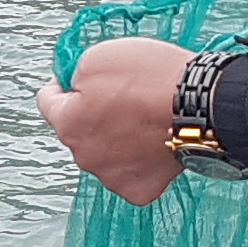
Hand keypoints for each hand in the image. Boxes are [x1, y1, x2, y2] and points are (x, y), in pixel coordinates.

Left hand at [34, 36, 187, 205]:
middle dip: (93, 113)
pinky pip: (131, 172)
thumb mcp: (98, 56)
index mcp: (68, 124)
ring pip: (105, 153)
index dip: (60, 83)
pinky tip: (154, 142)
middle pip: (79, 131)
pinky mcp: (139, 190)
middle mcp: (84, 156)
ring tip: (144, 119)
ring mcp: (112, 176)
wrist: (201, 107)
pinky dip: (139, 159)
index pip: (47, 102)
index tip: (71, 77)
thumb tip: (75, 85)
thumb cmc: (151, 78)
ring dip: (116, 138)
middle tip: (122, 96)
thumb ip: (76, 74)